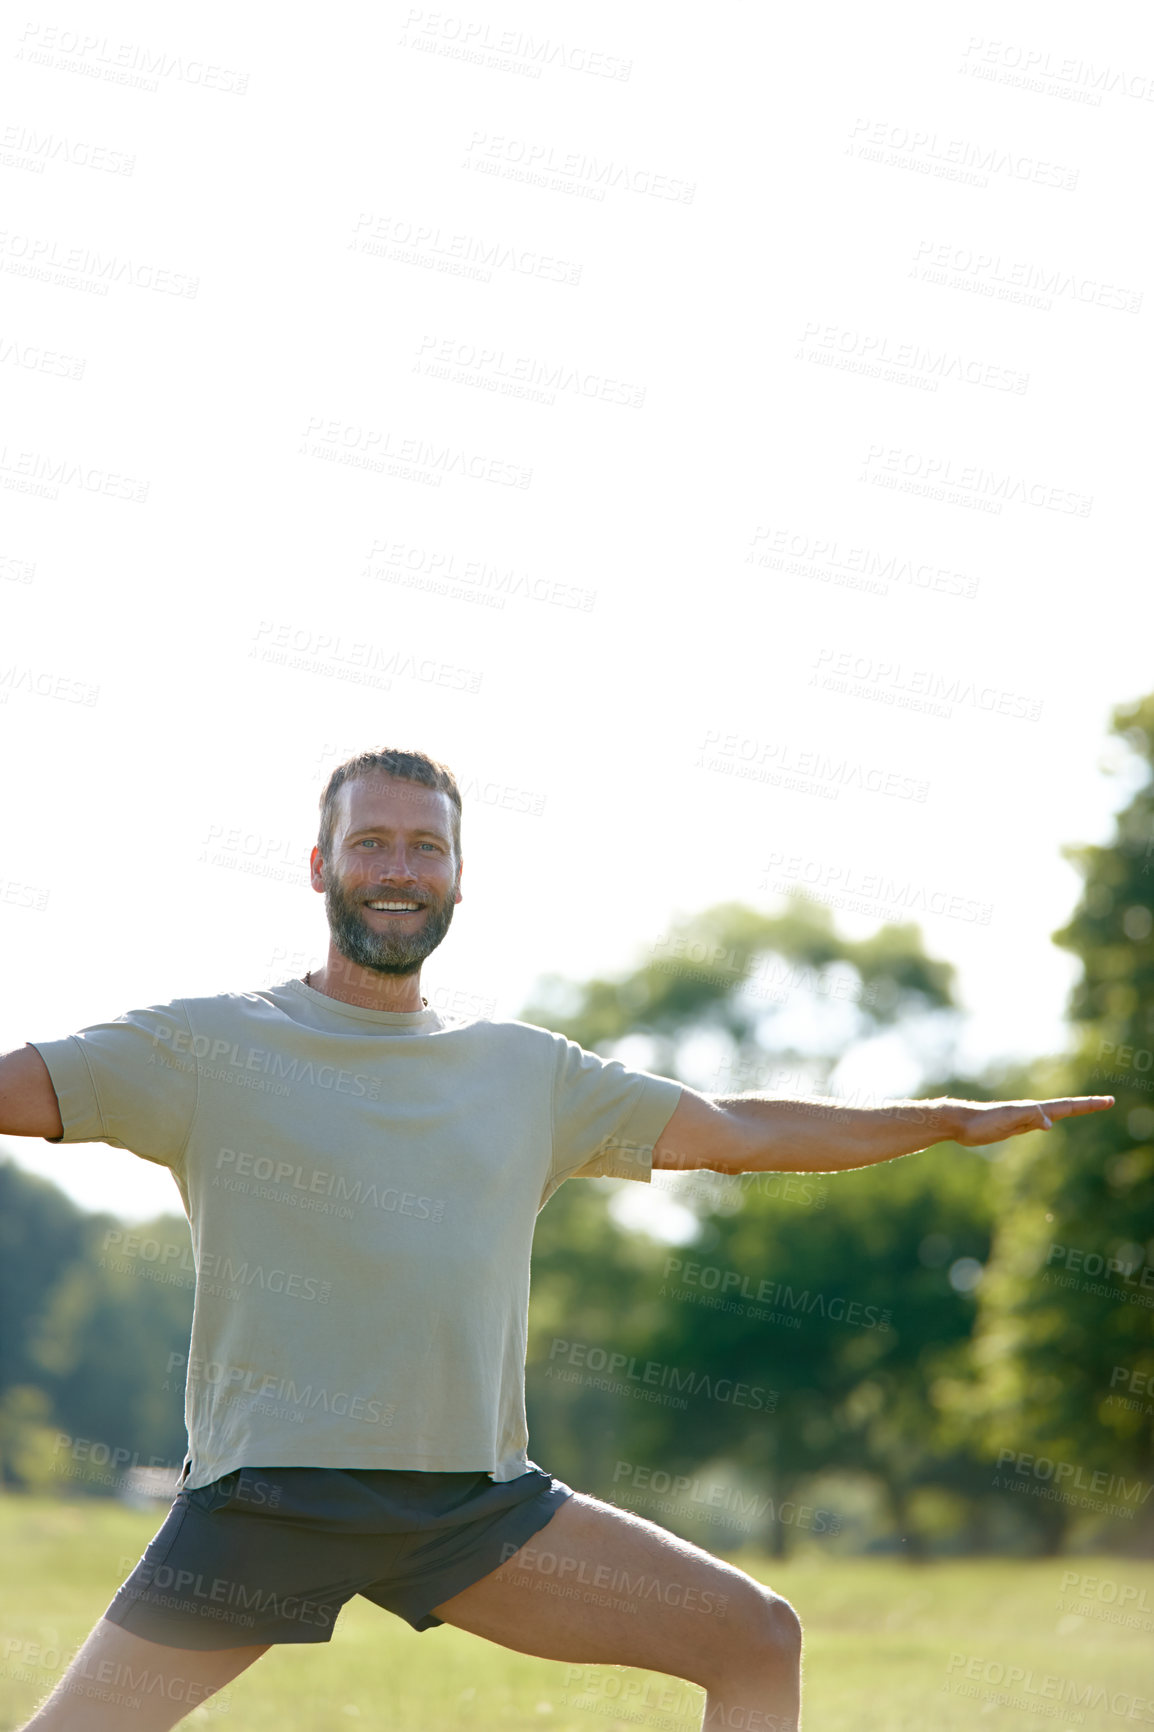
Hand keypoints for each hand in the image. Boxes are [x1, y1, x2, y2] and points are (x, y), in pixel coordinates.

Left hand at [950, 1096, 1113, 1146]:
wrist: (960, 1123)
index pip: (1068, 1106)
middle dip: (1088, 1105)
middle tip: (1108, 1101)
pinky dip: (1052, 1121)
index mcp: (1034, 1109)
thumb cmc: (982, 1121)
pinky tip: (1051, 1123)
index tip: (1109, 1100)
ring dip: (1073, 1111)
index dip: (1089, 1104)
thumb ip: (1028, 1117)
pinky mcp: (1015, 1127)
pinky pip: (1040, 1123)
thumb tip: (1050, 1123)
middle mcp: (1033, 1112)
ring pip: (1055, 1114)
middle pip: (1067, 1107)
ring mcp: (1025, 1119)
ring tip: (1087, 1107)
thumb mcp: (1008, 1119)